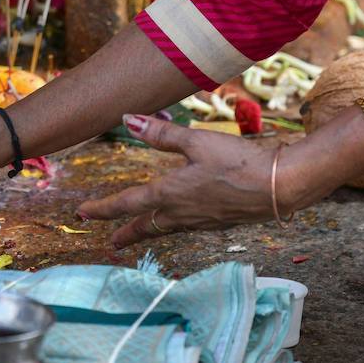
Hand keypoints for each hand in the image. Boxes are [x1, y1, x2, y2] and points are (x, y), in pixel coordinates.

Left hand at [77, 114, 309, 247]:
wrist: (281, 186)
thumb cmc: (238, 160)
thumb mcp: (196, 141)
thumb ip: (160, 134)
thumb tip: (126, 120)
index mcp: (170, 194)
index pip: (126, 204)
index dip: (102, 209)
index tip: (82, 214)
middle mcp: (182, 213)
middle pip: (145, 226)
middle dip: (125, 234)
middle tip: (110, 243)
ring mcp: (202, 221)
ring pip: (166, 229)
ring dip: (149, 231)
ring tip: (137, 234)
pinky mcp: (220, 222)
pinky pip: (187, 227)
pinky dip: (173, 227)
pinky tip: (178, 222)